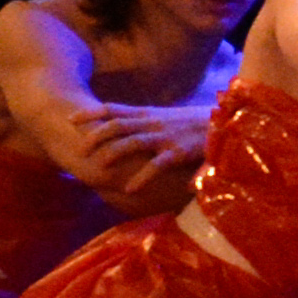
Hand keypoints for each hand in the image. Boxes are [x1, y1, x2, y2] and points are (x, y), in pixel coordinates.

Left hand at [73, 102, 203, 190]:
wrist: (228, 124)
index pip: (113, 109)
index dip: (91, 113)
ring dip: (113, 153)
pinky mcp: (179, 152)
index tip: (70, 119)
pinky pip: (156, 165)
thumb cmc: (197, 125)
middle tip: (78, 151)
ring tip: (100, 167)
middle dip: (95, 136)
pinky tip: (130, 188)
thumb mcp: (168, 120)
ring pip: (132, 141)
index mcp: (149, 114)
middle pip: (117, 125)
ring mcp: (166, 137)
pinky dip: (141, 177)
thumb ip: (147, 125)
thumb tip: (126, 132)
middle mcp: (153, 122)